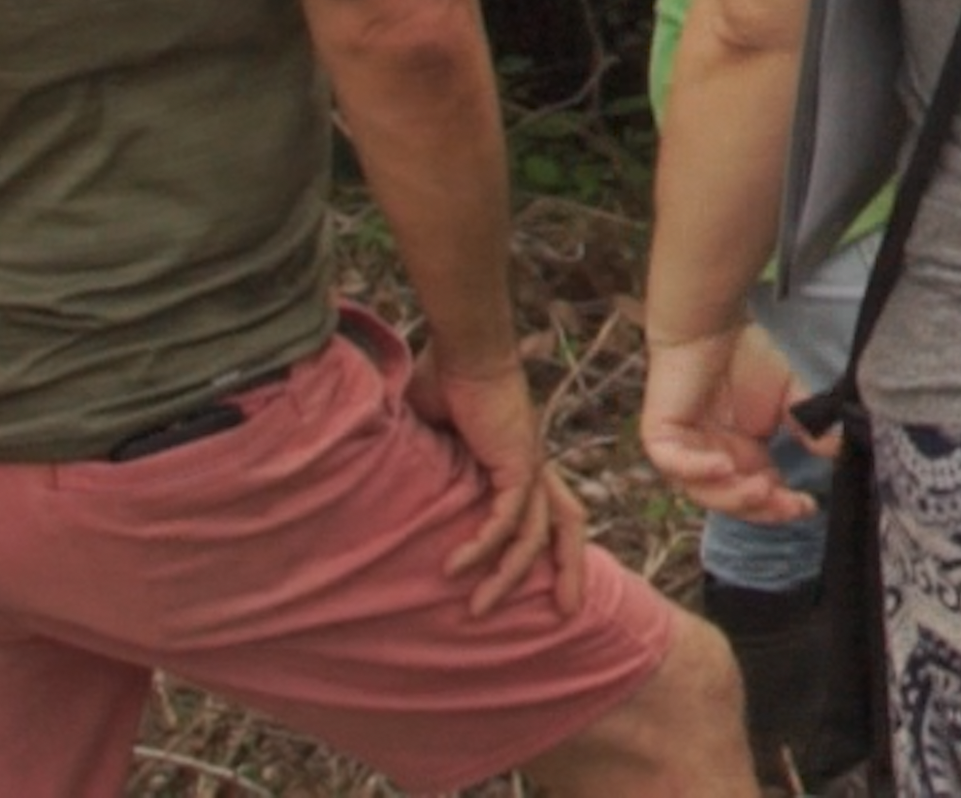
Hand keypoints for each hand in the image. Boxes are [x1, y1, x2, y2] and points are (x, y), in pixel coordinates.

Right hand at [413, 353, 589, 617]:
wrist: (463, 346)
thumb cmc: (444, 380)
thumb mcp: (432, 437)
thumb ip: (426, 467)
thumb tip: (391, 488)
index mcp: (521, 460)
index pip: (551, 508)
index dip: (556, 545)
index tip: (552, 585)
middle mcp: (534, 466)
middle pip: (568, 524)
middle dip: (569, 569)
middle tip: (568, 613)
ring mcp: (529, 464)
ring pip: (535, 535)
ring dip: (508, 576)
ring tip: (478, 610)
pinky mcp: (517, 461)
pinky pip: (506, 518)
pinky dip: (483, 547)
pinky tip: (456, 568)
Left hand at [638, 324, 815, 526]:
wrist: (708, 323)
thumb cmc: (744, 356)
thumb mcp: (786, 397)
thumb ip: (807, 425)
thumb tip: (837, 450)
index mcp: (739, 457)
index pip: (758, 496)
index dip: (781, 507)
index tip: (809, 506)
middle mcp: (710, 461)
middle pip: (732, 502)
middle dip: (762, 509)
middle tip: (790, 505)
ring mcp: (682, 453)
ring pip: (703, 491)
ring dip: (733, 496)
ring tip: (763, 489)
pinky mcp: (661, 438)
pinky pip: (674, 465)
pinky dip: (699, 470)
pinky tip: (724, 466)